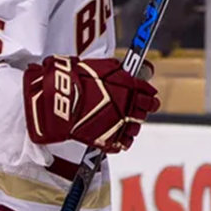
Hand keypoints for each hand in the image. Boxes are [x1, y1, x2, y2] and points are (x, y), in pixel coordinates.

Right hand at [23, 56, 159, 152]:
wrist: (61, 97)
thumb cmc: (79, 78)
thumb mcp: (104, 67)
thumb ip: (120, 71)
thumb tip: (127, 70)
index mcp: (131, 88)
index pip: (150, 95)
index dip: (149, 96)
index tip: (148, 96)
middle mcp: (128, 107)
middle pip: (144, 112)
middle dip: (141, 110)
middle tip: (135, 108)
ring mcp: (119, 124)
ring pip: (135, 129)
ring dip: (131, 124)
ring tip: (124, 121)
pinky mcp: (107, 139)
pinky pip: (123, 144)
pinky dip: (121, 140)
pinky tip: (116, 134)